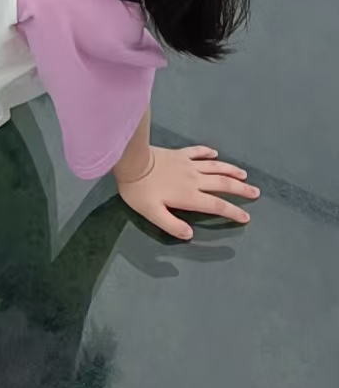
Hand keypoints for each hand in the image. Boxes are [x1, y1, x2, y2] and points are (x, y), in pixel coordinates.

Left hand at [117, 146, 259, 241]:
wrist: (132, 161)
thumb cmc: (139, 190)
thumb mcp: (153, 213)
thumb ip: (172, 225)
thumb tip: (189, 235)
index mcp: (189, 196)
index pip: (217, 205)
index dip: (233, 212)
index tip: (245, 217)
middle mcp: (194, 179)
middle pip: (223, 184)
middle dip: (241, 190)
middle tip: (255, 192)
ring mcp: (187, 164)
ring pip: (215, 167)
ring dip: (231, 170)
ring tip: (243, 175)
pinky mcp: (179, 154)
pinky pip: (197, 152)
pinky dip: (207, 152)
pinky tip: (214, 153)